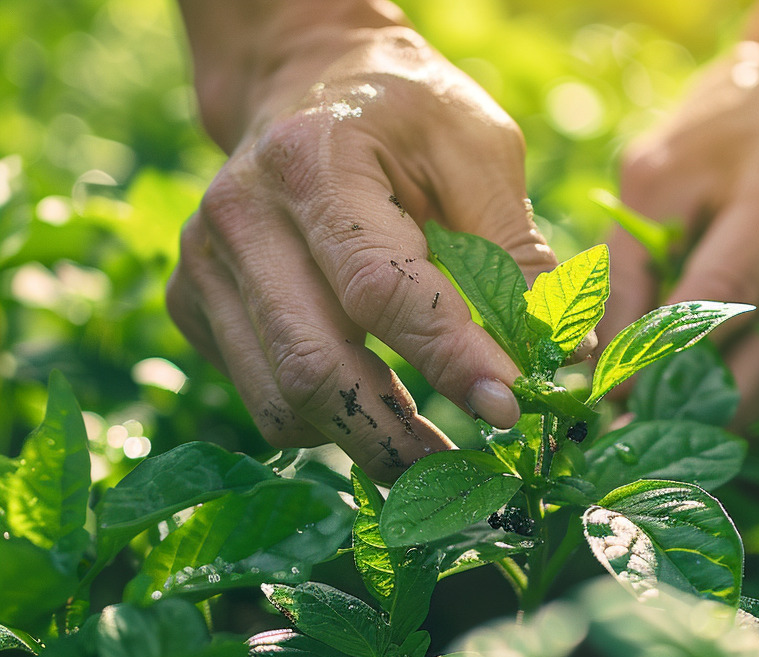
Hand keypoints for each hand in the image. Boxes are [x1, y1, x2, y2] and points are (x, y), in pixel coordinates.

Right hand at [169, 4, 553, 481]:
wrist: (307, 82)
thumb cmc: (408, 119)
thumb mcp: (480, 153)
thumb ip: (516, 253)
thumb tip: (564, 356)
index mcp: (316, 162)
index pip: (380, 289)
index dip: (447, 358)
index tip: (510, 406)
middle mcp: (241, 214)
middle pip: (313, 366)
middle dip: (396, 437)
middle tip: (462, 471)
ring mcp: (204, 264)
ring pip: (280, 400)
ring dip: (361, 441)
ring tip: (424, 447)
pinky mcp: (193, 303)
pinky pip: (261, 397)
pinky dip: (323, 421)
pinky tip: (370, 400)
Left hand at [603, 39, 758, 423]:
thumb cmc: (728, 130)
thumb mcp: (661, 170)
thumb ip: (630, 258)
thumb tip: (610, 354)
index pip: (724, 291)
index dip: (669, 353)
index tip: (621, 398)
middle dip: (710, 404)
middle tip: (655, 437)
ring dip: (755, 419)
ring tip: (698, 444)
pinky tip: (757, 429)